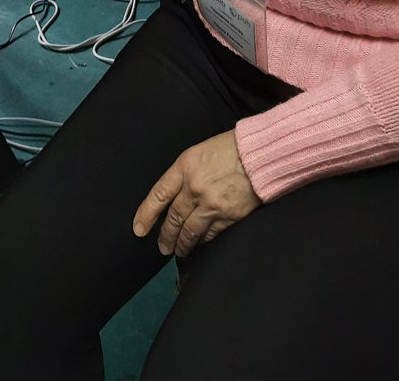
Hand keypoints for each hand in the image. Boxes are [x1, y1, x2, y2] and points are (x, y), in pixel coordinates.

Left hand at [133, 131, 260, 258]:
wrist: (259, 154)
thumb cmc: (230, 148)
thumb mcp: (198, 152)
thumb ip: (185, 173)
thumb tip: (175, 194)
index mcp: (185, 167)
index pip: (158, 195)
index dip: (146, 214)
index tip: (139, 229)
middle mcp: (194, 188)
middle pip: (173, 218)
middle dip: (165, 236)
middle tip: (162, 247)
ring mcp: (211, 204)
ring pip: (190, 231)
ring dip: (182, 244)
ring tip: (178, 251)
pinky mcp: (229, 216)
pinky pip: (210, 234)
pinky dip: (203, 241)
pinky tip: (200, 243)